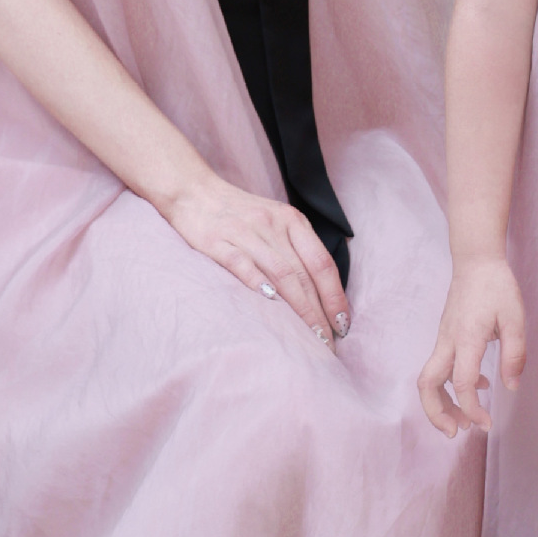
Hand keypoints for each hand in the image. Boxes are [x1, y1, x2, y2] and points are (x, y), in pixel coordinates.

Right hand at [163, 174, 349, 345]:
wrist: (194, 192)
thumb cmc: (240, 214)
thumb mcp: (276, 220)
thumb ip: (297, 248)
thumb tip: (322, 293)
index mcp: (292, 220)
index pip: (322, 263)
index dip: (335, 296)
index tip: (343, 324)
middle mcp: (273, 225)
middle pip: (303, 275)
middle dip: (319, 313)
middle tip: (327, 344)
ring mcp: (245, 233)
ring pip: (280, 274)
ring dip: (297, 310)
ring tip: (307, 338)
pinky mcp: (217, 242)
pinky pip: (242, 265)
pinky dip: (258, 286)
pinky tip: (271, 306)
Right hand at [418, 256, 525, 436]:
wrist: (476, 261)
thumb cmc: (497, 287)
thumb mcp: (515, 318)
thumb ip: (514, 354)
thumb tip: (511, 387)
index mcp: (467, 338)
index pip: (462, 383)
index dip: (472, 410)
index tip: (486, 425)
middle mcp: (449, 341)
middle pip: (427, 384)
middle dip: (436, 413)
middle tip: (455, 432)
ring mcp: (443, 339)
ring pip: (429, 378)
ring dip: (441, 403)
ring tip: (464, 421)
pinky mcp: (445, 337)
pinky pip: (440, 367)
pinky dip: (450, 385)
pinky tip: (477, 386)